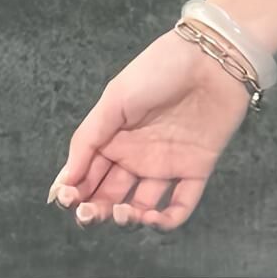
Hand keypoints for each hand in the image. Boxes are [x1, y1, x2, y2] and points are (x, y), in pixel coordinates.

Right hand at [46, 28, 255, 231]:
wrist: (212, 57)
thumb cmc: (159, 70)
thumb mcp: (114, 99)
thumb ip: (88, 139)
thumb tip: (64, 181)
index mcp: (113, 139)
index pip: (86, 177)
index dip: (73, 193)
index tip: (65, 199)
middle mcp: (136, 157)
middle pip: (109, 196)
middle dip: (95, 211)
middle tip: (90, 213)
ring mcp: (166, 165)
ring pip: (141, 206)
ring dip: (128, 219)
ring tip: (123, 212)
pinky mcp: (196, 169)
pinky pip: (181, 204)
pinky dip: (167, 220)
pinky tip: (153, 217)